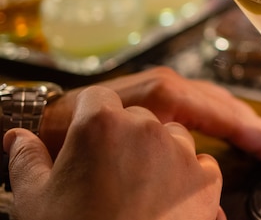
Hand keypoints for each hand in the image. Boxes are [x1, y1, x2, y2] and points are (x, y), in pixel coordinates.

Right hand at [4, 86, 225, 219]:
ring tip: (140, 188)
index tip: (90, 137)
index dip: (92, 117)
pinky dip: (190, 176)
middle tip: (111, 174)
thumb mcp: (35, 199)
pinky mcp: (205, 179)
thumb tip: (18, 139)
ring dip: (161, 153)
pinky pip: (202, 163)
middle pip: (137, 117)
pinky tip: (169, 198)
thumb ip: (27, 159)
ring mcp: (179, 152)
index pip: (99, 98)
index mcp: (100, 125)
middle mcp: (145, 129)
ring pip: (173, 135)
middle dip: (126, 138)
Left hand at [41, 66, 260, 166]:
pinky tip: (250, 133)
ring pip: (221, 103)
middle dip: (257, 128)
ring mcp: (170, 87)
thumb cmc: (72, 136)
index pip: (209, 107)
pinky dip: (234, 119)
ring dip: (251, 124)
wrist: (52, 118)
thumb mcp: (99, 144)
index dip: (243, 128)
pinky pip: (210, 105)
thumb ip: (146, 151)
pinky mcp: (171, 95)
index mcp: (152, 94)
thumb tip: (196, 174)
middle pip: (222, 104)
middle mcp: (166, 85)